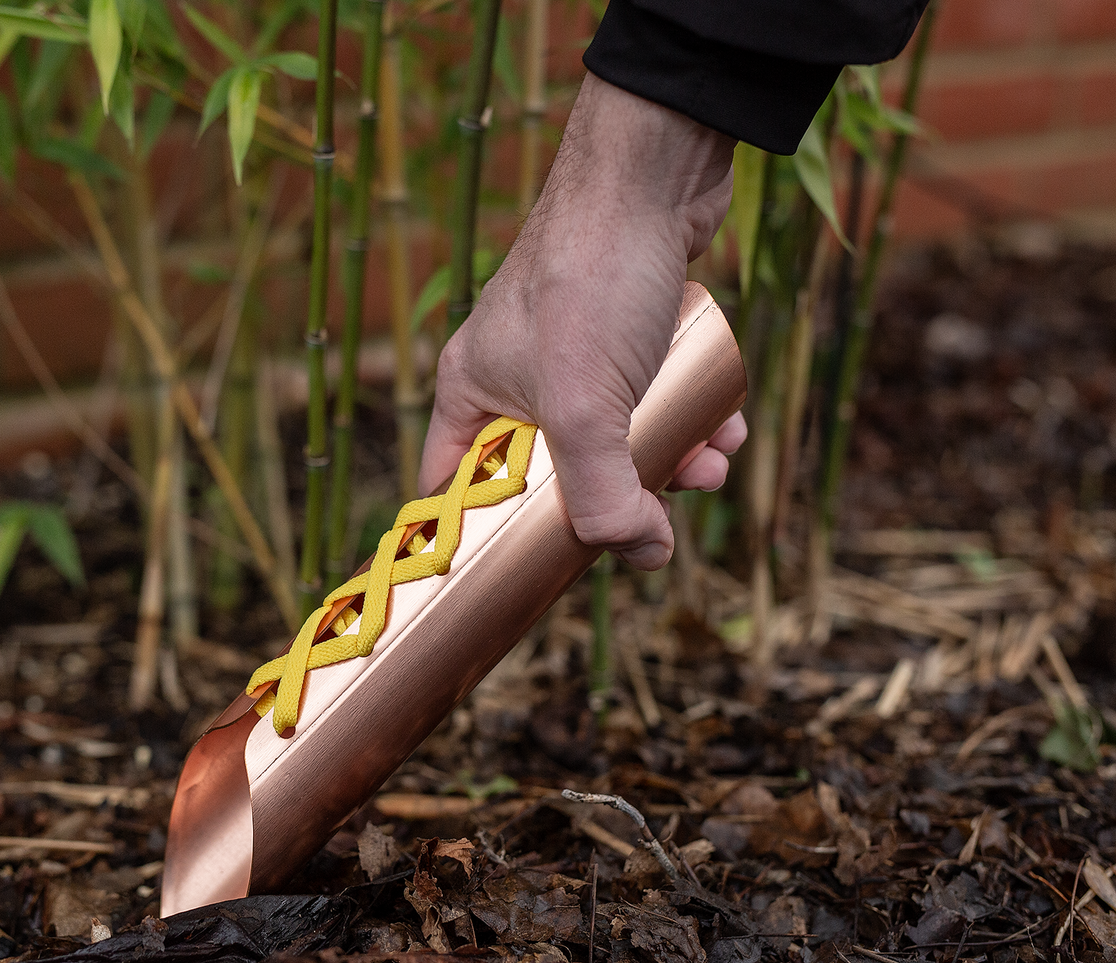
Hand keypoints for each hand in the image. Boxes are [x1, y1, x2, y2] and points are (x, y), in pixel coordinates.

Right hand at [419, 73, 746, 569]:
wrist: (656, 174)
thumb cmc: (593, 279)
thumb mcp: (584, 406)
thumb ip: (603, 495)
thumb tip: (642, 556)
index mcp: (472, 393)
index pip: (458, 489)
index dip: (491, 537)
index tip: (539, 572)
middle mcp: (517, 376)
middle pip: (557, 475)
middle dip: (619, 498)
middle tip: (658, 514)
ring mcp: (575, 353)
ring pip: (619, 439)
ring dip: (671, 463)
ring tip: (709, 464)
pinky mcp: (630, 332)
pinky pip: (655, 400)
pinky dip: (691, 420)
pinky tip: (725, 425)